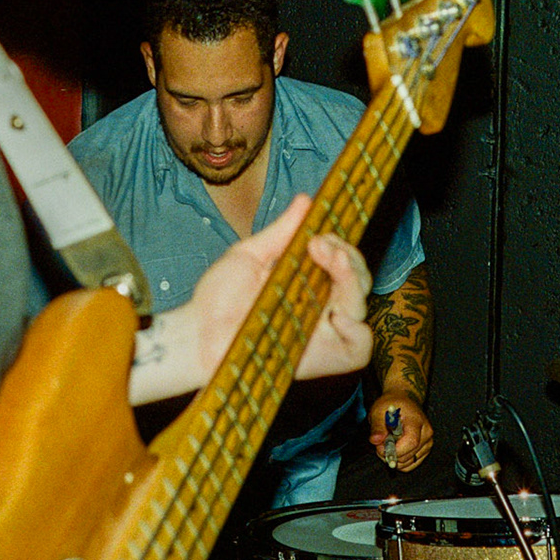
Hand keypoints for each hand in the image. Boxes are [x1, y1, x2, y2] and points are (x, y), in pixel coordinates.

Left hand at [197, 194, 372, 381]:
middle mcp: (319, 305)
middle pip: (359, 280)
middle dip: (349, 257)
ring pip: (361, 306)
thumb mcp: (249, 256)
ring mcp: (323, 332)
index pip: (343, 260)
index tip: (319, 237)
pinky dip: (358, 330)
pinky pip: (360, 347)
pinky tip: (335, 315)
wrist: (198, 335)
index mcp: (306, 281)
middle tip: (321, 245)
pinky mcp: (324, 359)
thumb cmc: (218, 298)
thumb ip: (281, 232)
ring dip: (353, 280)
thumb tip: (306, 200)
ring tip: (332, 263)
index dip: (341, 246)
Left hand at [369, 392, 434, 470]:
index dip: (394, 449)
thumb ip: (377, 426)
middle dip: (390, 455)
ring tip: (386, 446)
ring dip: (394, 459)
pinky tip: (394, 450)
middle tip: (380, 445)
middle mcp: (426, 432)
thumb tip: (376, 440)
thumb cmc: (391, 405)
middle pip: (409, 455)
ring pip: (409, 463)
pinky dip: (400, 462)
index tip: (380, 447)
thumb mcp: (379, 411)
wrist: (403, 401)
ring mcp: (428, 442)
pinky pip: (411, 465)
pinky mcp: (425, 450)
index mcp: (417, 420)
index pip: (411, 442)